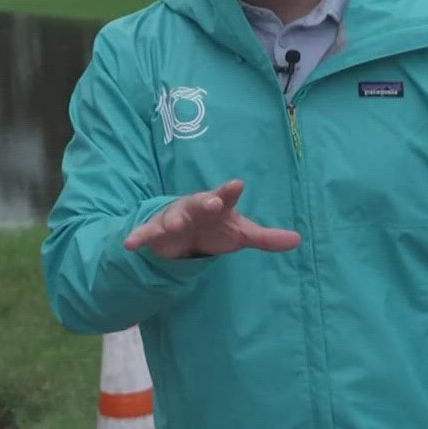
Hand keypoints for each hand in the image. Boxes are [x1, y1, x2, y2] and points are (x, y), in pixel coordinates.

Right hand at [123, 179, 300, 259]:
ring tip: (173, 225)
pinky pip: (146, 234)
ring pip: (172, 216)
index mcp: (216, 204)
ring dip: (172, 219)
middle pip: (199, 202)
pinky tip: (129, 244)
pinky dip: (138, 237)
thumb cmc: (216, 228)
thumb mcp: (241, 234)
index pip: (226, 196)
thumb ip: (266, 238)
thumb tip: (298, 240)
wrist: (185, 234)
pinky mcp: (156, 232)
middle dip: (205, 201)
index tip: (238, 184)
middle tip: (213, 202)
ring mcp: (173, 218)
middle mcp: (194, 207)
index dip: (231, 191)